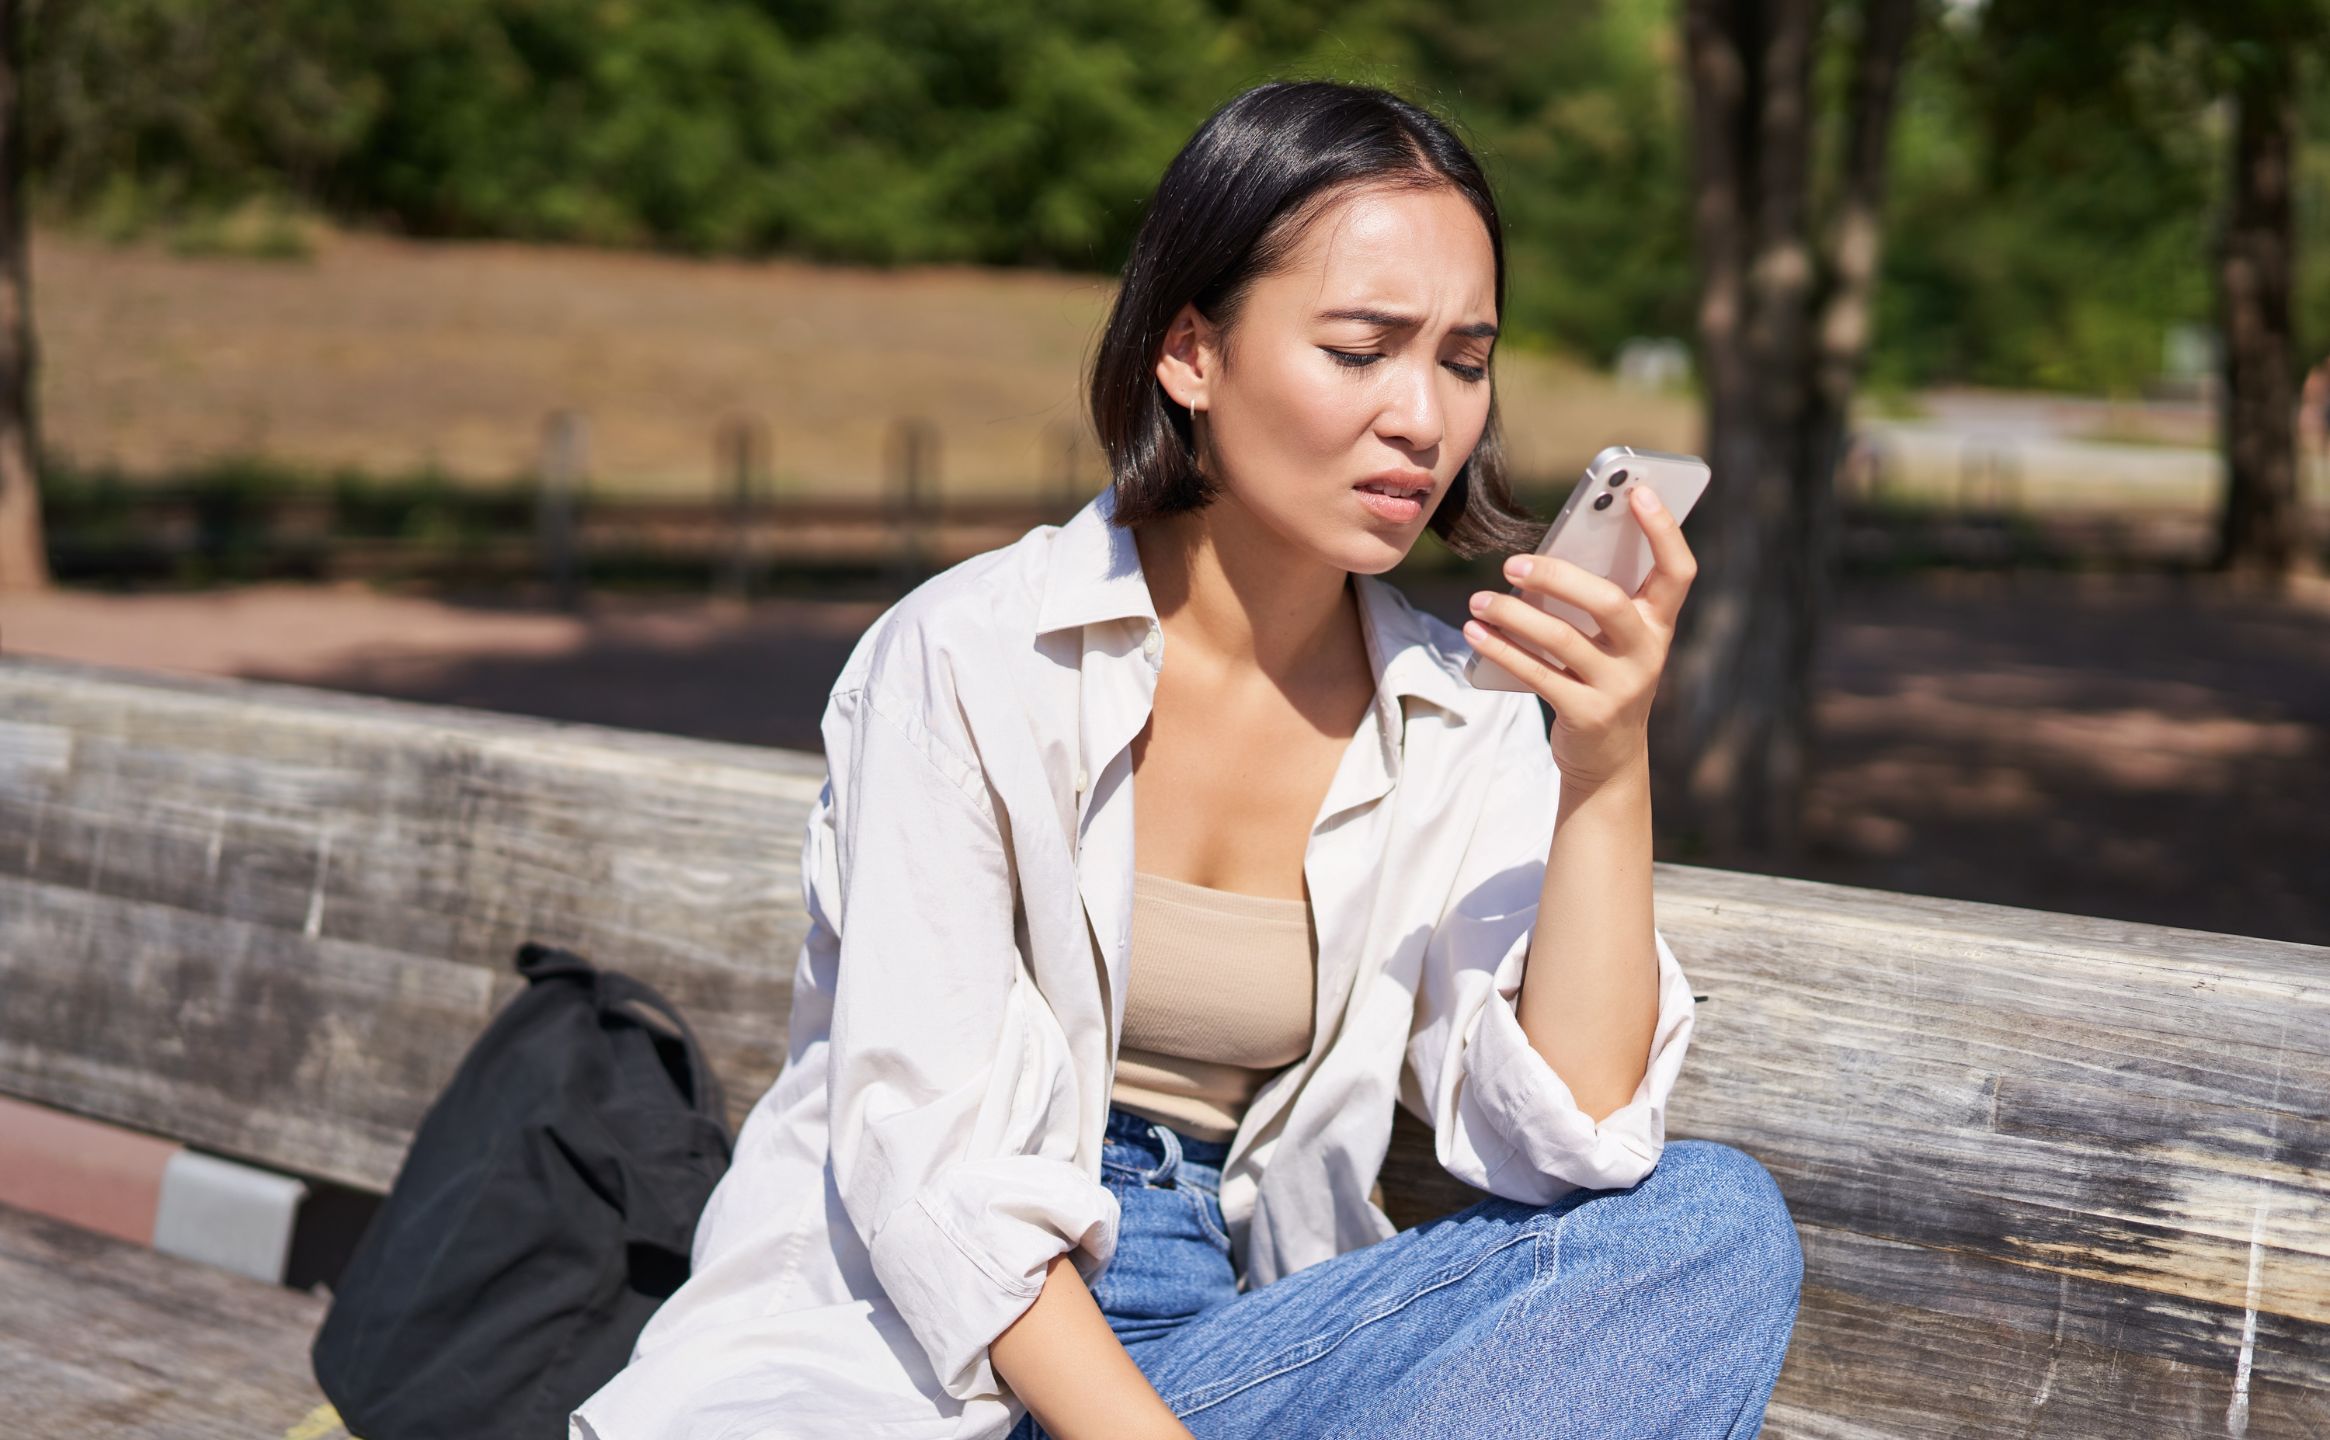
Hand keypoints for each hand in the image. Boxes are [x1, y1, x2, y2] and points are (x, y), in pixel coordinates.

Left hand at [1461, 483, 1697, 788]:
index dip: (1664, 530)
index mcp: (1659, 624)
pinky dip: (1501, 650)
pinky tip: (1474, 632)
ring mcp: (1620, 687)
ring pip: (1563, 639)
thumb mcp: (1614, 641)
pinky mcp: (1587, 715)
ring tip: (1478, 601)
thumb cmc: (1604, 678)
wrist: (1610, 760)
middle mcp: (1647, 653)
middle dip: (1558, 576)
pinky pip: (1537, 674)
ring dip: (1514, 614)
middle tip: (1513, 563)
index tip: (1639, 491)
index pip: (1678, 571)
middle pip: (1608, 601)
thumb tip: (1543, 556)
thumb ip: (1596, 600)